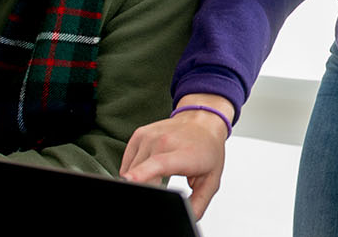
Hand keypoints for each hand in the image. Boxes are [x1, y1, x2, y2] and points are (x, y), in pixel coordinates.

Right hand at [120, 94, 231, 218]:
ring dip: (140, 180)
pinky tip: (151, 167)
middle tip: (162, 189)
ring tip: (162, 174)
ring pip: (130, 171)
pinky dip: (134, 170)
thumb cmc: (207, 149)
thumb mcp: (211, 181)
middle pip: (140, 174)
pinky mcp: (138, 135)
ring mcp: (149, 136)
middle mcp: (164, 141)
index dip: (142, 173)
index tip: (130, 181)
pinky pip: (127, 163)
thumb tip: (186, 217)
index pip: (159, 164)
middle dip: (145, 189)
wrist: (203, 121)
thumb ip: (198, 204)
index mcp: (184, 154)